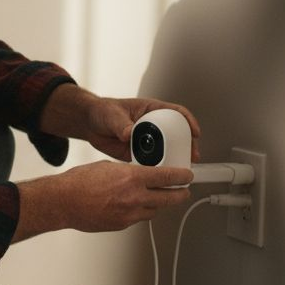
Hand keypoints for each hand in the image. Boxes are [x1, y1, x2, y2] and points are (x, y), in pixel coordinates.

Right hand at [13, 161, 192, 239]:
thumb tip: (139, 175)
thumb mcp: (108, 167)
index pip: (168, 178)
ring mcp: (129, 214)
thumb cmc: (79, 183)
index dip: (182, 177)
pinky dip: (140, 212)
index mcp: (132, 178)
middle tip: (184, 191)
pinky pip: (138, 219)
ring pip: (155, 210)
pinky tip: (133, 206)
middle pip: (169, 199)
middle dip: (180, 194)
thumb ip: (128, 172)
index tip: (187, 176)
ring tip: (158, 199)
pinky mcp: (121, 225)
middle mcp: (134, 197)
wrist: (63, 202)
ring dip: (158, 204)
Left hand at [42, 86, 201, 161]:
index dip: (188, 121)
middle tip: (191, 155)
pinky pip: (152, 161)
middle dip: (187, 145)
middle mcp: (152, 126)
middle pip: (177, 134)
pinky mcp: (139, 153)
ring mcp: (147, 140)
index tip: (195, 132)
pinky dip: (157, 168)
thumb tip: (128, 132)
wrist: (90, 125)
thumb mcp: (111, 114)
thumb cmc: (102, 112)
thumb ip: (120, 123)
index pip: (176, 113)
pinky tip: (161, 174)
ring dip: (175, 159)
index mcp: (151, 110)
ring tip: (180, 168)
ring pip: (167, 150)